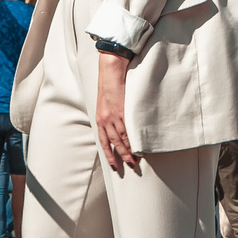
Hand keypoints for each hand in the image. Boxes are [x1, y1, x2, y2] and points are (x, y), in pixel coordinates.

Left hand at [95, 49, 137, 174]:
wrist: (110, 70)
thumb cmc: (109, 85)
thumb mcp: (105, 103)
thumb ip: (109, 115)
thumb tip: (117, 124)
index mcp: (99, 119)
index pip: (104, 141)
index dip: (109, 154)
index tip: (115, 165)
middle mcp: (104, 120)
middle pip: (113, 143)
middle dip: (121, 157)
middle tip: (130, 167)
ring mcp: (113, 116)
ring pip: (120, 139)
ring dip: (128, 151)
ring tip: (136, 160)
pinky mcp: (121, 111)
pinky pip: (127, 129)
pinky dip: (132, 139)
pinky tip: (137, 145)